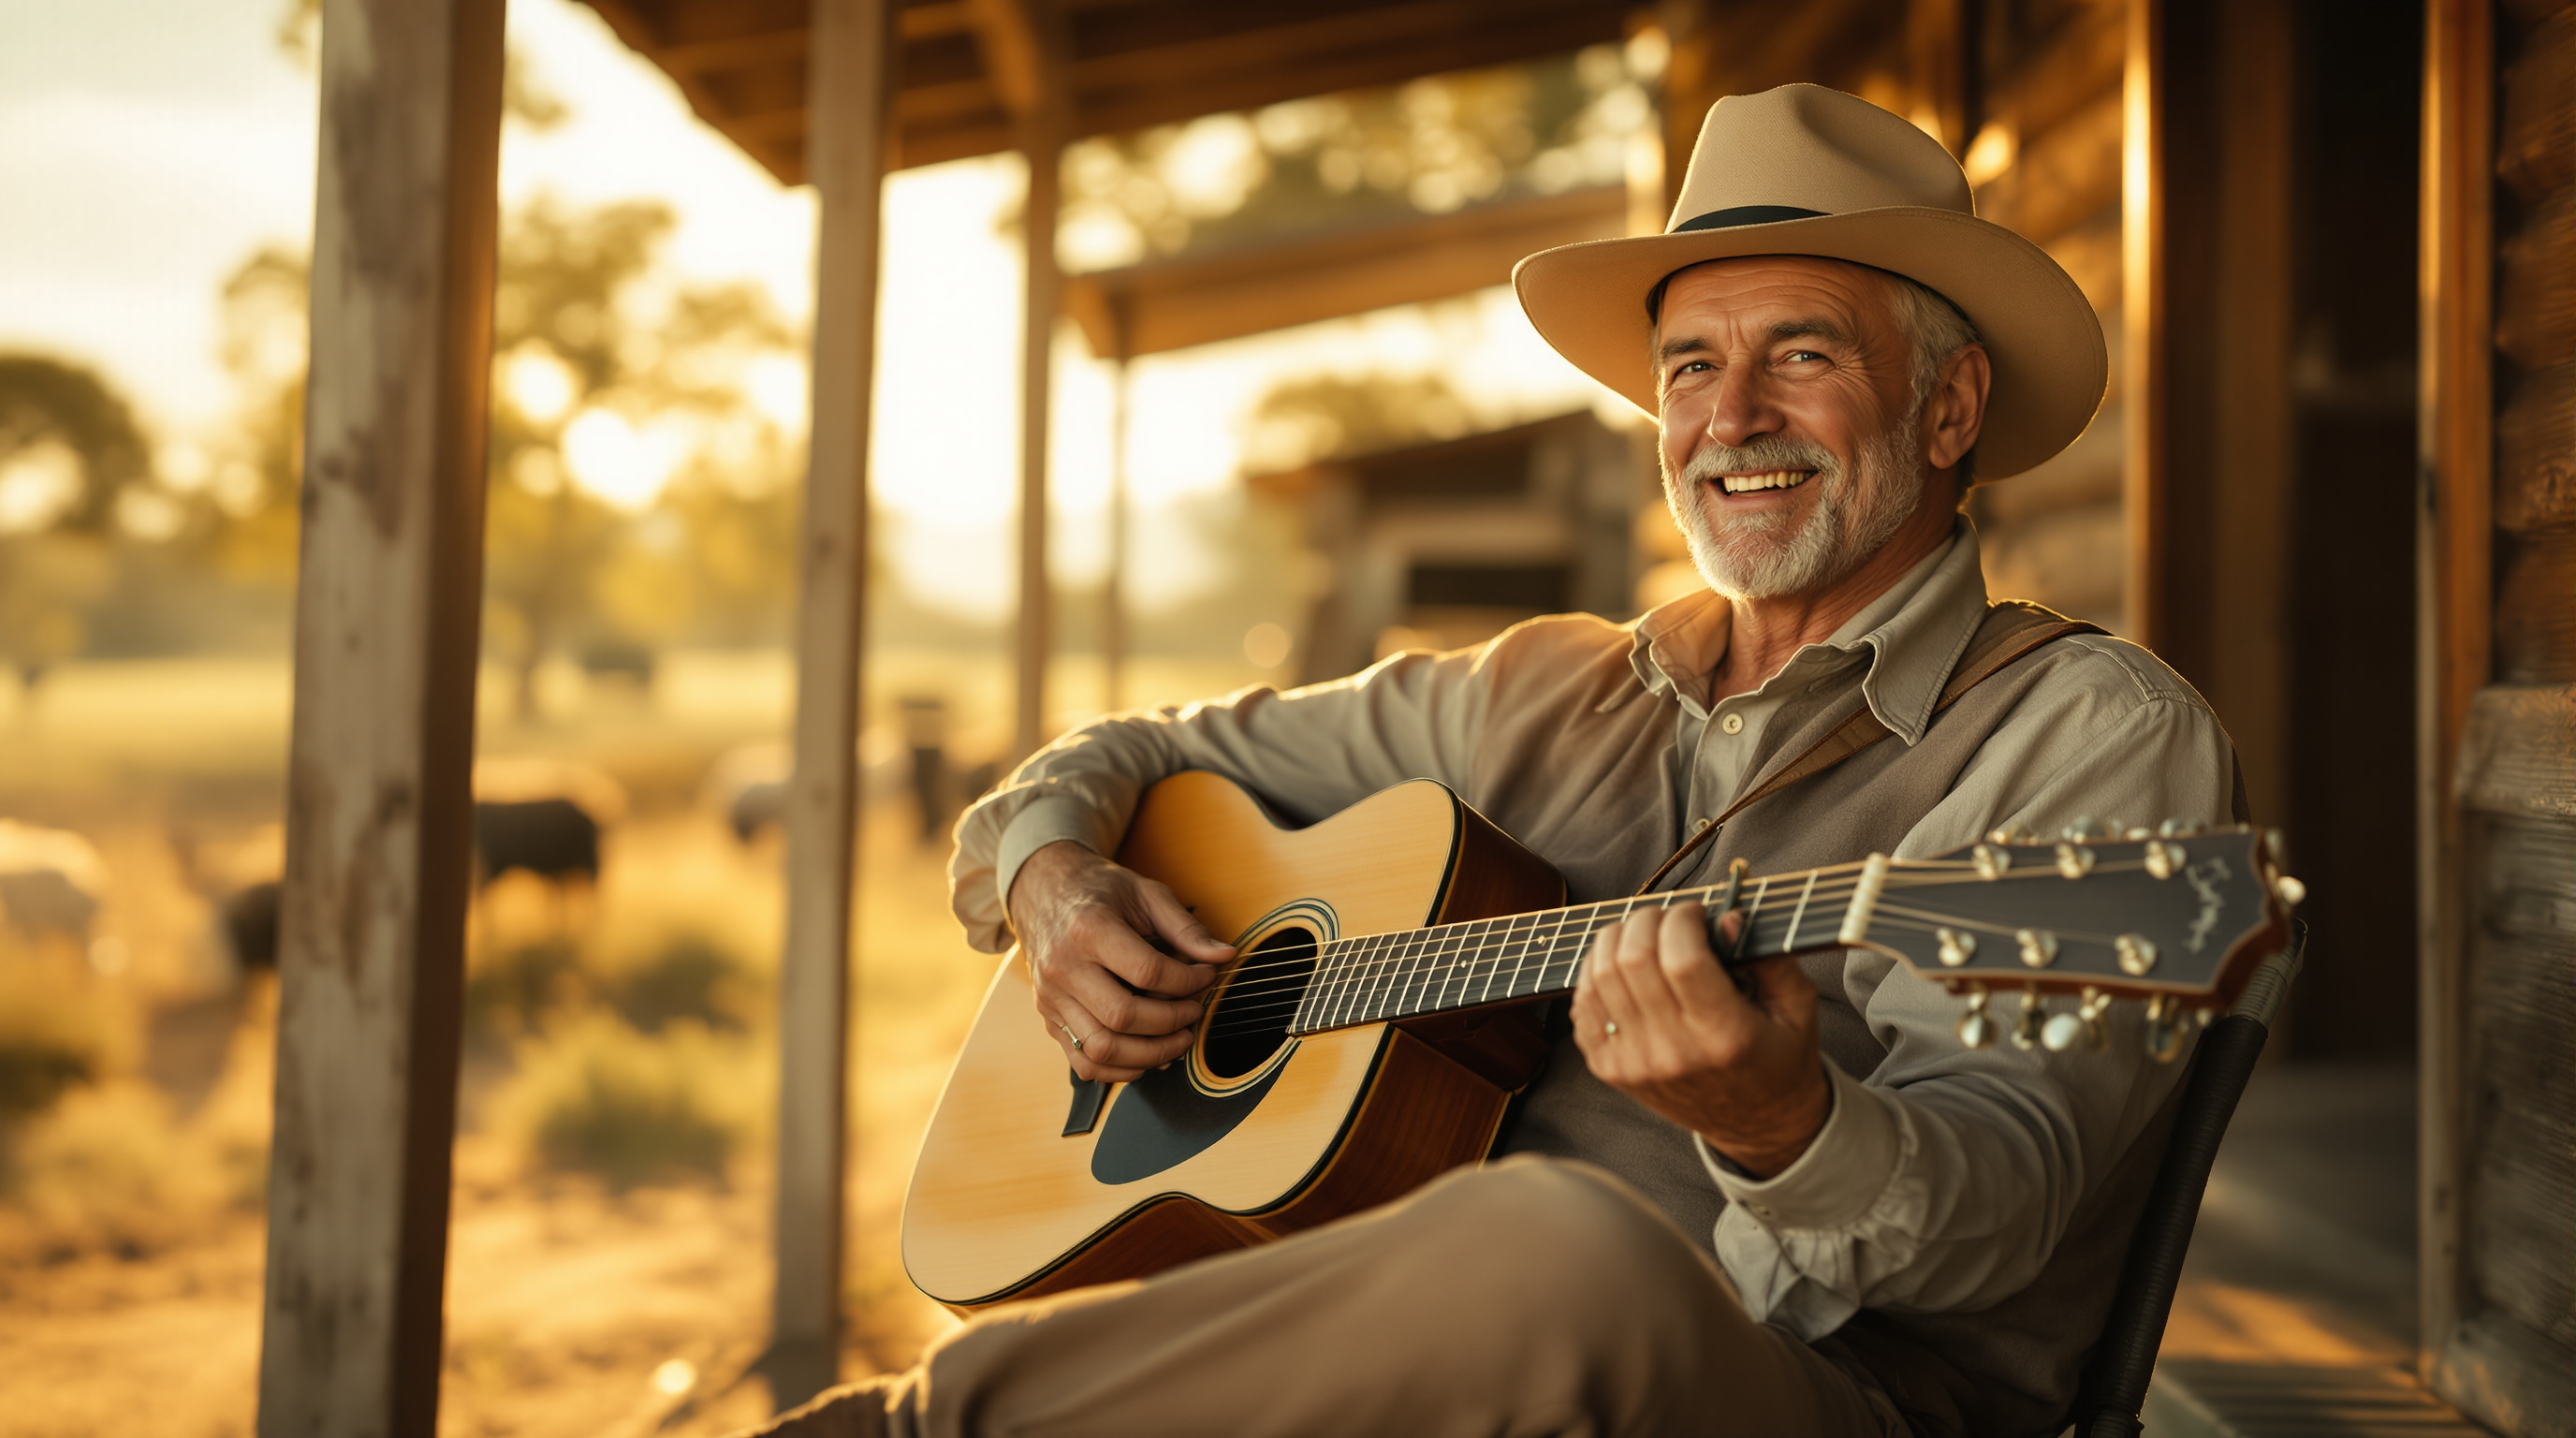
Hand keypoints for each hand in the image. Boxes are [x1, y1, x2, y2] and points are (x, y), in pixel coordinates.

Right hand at [1007, 840, 1233, 1082]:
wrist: (1045, 892)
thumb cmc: (1099, 892)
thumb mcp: (1146, 894)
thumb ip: (1186, 928)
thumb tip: (1224, 957)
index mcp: (1088, 929)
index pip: (1147, 972)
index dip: (1187, 981)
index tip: (1205, 976)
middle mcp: (1063, 967)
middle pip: (1123, 1017)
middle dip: (1171, 1022)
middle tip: (1194, 1012)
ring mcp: (1052, 998)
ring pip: (1101, 1049)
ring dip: (1149, 1054)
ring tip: (1177, 1040)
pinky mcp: (1049, 1019)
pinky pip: (1084, 1063)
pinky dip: (1120, 1070)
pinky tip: (1146, 1056)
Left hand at [1571, 901, 1830, 1178]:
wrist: (1756, 1125)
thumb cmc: (1778, 1057)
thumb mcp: (1796, 1007)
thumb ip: (1770, 957)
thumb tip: (1726, 918)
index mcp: (1724, 1036)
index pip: (1682, 959)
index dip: (1684, 920)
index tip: (1697, 912)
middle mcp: (1673, 1053)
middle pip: (1633, 960)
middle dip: (1648, 919)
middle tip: (1668, 918)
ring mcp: (1634, 1063)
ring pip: (1599, 976)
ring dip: (1616, 939)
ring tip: (1644, 936)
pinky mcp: (1609, 1069)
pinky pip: (1583, 1004)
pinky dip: (1595, 973)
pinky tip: (1624, 969)